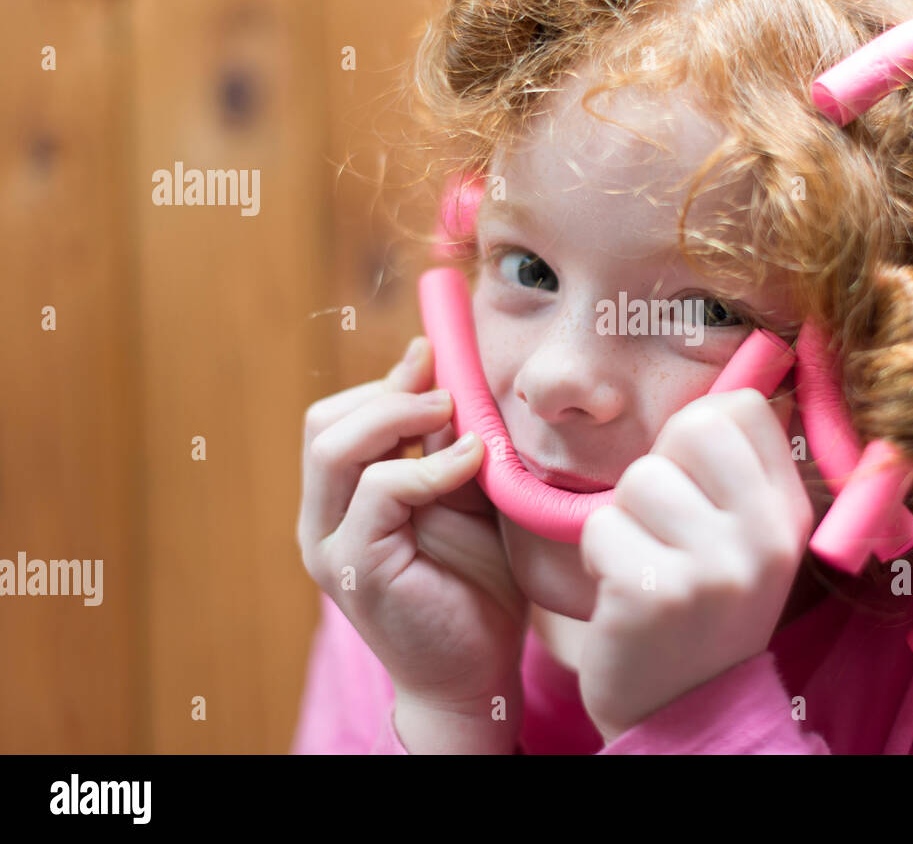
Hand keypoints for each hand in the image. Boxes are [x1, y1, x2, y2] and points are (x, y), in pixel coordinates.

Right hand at [297, 337, 528, 743]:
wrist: (477, 671)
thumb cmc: (475, 585)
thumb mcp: (464, 496)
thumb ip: (447, 445)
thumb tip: (447, 375)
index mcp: (340, 500)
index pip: (338, 418)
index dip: (385, 381)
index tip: (434, 356)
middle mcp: (321, 520)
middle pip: (323, 421)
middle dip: (387, 393)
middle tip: (447, 393)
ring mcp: (330, 545)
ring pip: (334, 446)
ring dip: (399, 417)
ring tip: (453, 417)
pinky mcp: (355, 568)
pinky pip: (377, 491)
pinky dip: (428, 466)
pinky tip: (470, 462)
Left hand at [576, 388, 813, 743]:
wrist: (684, 713)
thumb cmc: (703, 609)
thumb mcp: (749, 540)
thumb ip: (740, 470)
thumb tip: (735, 379)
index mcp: (789, 513)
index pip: (742, 408)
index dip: (700, 432)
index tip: (695, 481)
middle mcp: (764, 536)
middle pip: (691, 428)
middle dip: (659, 470)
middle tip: (664, 526)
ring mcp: (714, 567)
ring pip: (637, 479)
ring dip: (623, 520)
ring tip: (644, 564)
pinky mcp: (655, 594)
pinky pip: (600, 527)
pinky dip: (597, 556)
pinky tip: (624, 592)